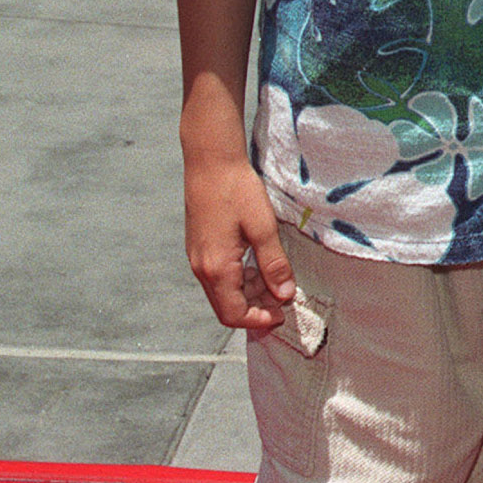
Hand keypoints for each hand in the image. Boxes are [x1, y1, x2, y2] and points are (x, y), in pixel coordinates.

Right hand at [183, 151, 295, 331]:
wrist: (210, 162)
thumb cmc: (235, 189)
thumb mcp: (263, 227)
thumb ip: (274, 264)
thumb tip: (284, 294)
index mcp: (217, 268)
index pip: (234, 314)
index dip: (259, 320)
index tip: (282, 314)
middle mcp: (202, 268)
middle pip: (226, 308)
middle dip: (255, 310)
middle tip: (282, 300)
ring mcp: (197, 259)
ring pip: (222, 293)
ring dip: (248, 294)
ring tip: (275, 281)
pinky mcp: (199, 248)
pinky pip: (218, 277)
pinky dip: (239, 280)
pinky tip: (258, 265)